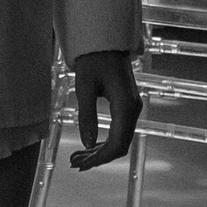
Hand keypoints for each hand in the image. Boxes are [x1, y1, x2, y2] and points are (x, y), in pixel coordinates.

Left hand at [69, 52, 142, 170]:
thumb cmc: (93, 60)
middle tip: (74, 164)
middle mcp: (133, 109)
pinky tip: (88, 146)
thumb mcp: (84, 86)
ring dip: (98, 151)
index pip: (117, 142)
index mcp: (125, 105)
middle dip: (97, 157)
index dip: (100, 157)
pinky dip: (103, 140)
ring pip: (119, 139)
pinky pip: (118, 130)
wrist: (105, 42)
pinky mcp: (126, 106)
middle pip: (119, 144)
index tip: (81, 164)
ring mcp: (131, 108)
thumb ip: (86, 114)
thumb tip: (87, 142)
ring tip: (77, 158)